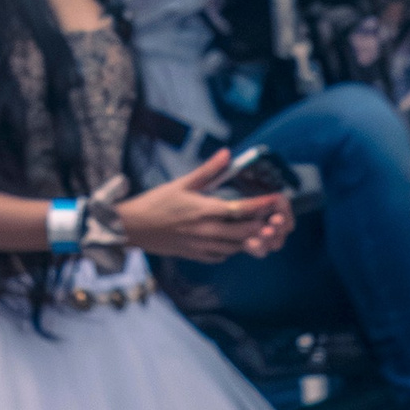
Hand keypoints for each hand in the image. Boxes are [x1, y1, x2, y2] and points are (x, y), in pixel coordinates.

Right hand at [118, 150, 293, 263]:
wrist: (133, 228)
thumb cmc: (156, 203)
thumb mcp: (182, 183)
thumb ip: (208, 170)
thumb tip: (226, 153)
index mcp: (205, 210)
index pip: (242, 208)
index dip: (262, 205)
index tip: (276, 198)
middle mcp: (207, 231)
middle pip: (246, 232)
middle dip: (263, 224)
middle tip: (272, 216)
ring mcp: (203, 246)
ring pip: (237, 247)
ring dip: (250, 238)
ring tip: (258, 228)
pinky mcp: (197, 255)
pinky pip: (223, 256)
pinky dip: (233, 249)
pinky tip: (233, 240)